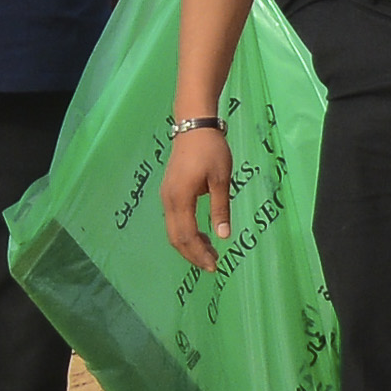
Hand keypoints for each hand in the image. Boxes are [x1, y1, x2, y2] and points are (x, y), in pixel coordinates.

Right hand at [161, 121, 237, 273]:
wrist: (193, 125)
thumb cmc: (211, 150)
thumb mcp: (221, 179)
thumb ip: (220, 209)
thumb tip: (223, 237)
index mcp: (181, 198)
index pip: (188, 236)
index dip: (200, 253)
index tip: (215, 265)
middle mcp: (168, 201)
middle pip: (176, 238)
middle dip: (193, 254)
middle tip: (212, 264)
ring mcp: (166, 196)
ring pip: (173, 231)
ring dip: (189, 245)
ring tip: (209, 252)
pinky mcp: (169, 192)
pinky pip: (174, 221)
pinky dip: (186, 233)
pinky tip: (201, 235)